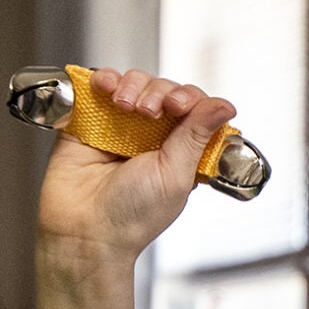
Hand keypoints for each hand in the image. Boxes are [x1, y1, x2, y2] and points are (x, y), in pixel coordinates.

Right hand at [36, 68, 236, 270]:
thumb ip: (197, 136)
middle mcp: (151, 134)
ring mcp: (120, 125)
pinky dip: (104, 78)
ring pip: (134, 82)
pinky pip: (99, 85)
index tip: (178, 106)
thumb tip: (225, 106)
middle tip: (149, 112)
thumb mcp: (175, 175)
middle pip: (164, 88)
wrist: (84, 230)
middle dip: (159, 91)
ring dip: (133, 85)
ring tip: (124, 105)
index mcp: (179, 150)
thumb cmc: (131, 216)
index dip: (189, 98)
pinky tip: (106, 87)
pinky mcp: (89, 119)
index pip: (193, 106)